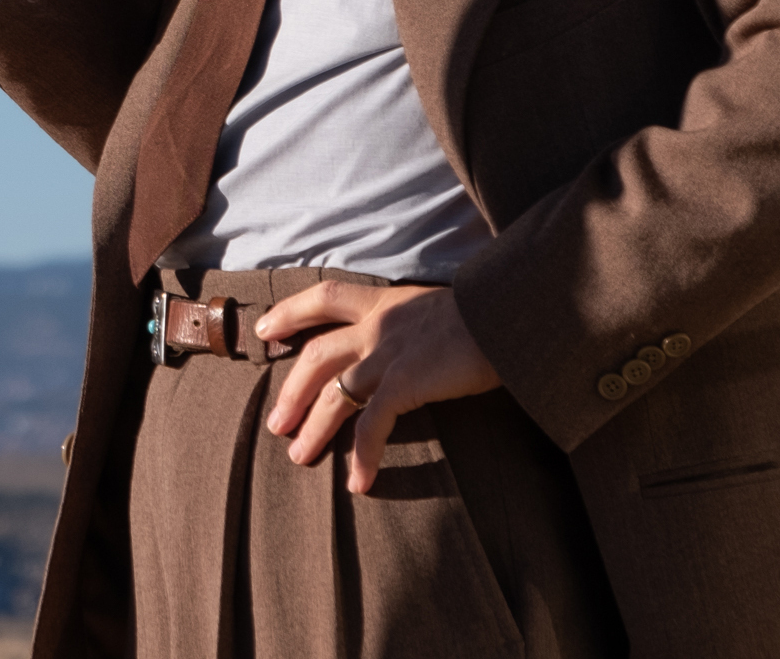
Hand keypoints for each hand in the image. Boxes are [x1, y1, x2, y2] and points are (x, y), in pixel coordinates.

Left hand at [254, 283, 501, 493]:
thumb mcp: (441, 309)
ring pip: (335, 393)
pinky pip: (373, 424)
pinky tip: (359, 481)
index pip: (326, 298)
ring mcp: (390, 353)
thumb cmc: (491, 314)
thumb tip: (419, 345)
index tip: (267, 329)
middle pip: (318, 355)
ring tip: (300, 456)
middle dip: (292, 390)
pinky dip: (363, 454)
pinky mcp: (407, 381)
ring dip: (314, 428)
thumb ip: (417, 325)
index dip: (292, 312)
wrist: (512, 313)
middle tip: (276, 423)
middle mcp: (380, 324)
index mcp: (386, 303)